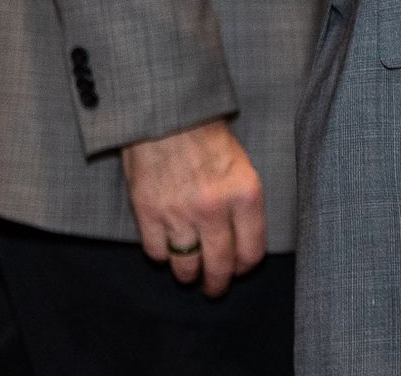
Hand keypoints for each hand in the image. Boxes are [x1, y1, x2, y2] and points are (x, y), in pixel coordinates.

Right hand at [124, 117, 266, 295]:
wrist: (166, 112)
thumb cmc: (207, 134)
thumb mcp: (241, 164)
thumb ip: (243, 203)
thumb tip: (243, 241)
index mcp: (245, 194)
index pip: (252, 251)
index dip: (246, 267)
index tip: (240, 269)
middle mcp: (214, 209)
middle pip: (219, 267)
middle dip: (217, 284)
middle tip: (214, 287)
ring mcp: (179, 214)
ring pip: (186, 268)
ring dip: (188, 274)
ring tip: (189, 272)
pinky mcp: (148, 214)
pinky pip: (157, 253)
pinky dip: (161, 254)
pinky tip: (166, 246)